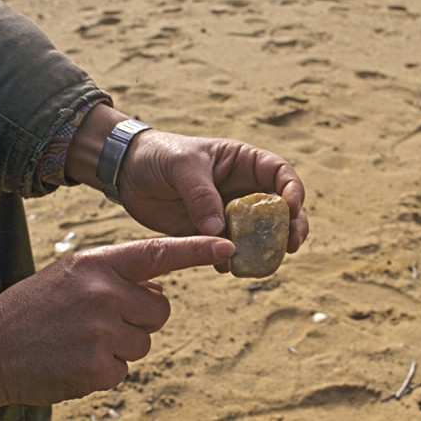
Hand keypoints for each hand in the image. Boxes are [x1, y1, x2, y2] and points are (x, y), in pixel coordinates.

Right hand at [0, 236, 235, 419]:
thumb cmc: (31, 310)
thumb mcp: (70, 275)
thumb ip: (114, 277)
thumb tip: (158, 295)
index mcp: (97, 264)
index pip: (157, 254)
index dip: (196, 250)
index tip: (227, 246)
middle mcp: (102, 292)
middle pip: (160, 311)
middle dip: (138, 319)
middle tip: (98, 322)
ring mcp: (100, 332)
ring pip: (144, 343)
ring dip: (119, 347)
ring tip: (78, 341)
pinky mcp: (96, 368)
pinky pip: (123, 371)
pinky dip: (103, 371)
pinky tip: (72, 362)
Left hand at [119, 131, 309, 256]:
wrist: (127, 173)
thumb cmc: (159, 155)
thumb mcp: (182, 166)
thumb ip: (201, 195)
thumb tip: (218, 230)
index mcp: (243, 163)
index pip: (281, 174)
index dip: (293, 190)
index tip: (292, 208)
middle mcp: (242, 189)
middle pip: (280, 210)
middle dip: (291, 227)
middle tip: (292, 246)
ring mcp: (227, 214)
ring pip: (258, 235)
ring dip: (264, 250)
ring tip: (261, 263)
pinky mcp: (208, 234)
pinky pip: (228, 250)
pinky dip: (231, 260)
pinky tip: (225, 266)